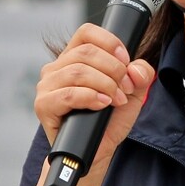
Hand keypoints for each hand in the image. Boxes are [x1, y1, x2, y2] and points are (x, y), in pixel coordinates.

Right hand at [34, 23, 155, 171]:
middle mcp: (57, 68)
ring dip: (105, 85)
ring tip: (115, 100)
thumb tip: (136, 69)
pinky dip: (90, 97)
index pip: (87, 32)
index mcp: (74, 58)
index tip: (126, 60)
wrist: (96, 152)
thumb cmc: (108, 121)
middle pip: (86, 52)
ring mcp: (47, 86)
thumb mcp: (132, 95)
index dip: (110, 42)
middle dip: (113, 70)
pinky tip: (103, 104)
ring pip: (78, 71)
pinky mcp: (44, 105)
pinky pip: (67, 95)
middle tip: (125, 89)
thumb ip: (141, 76)